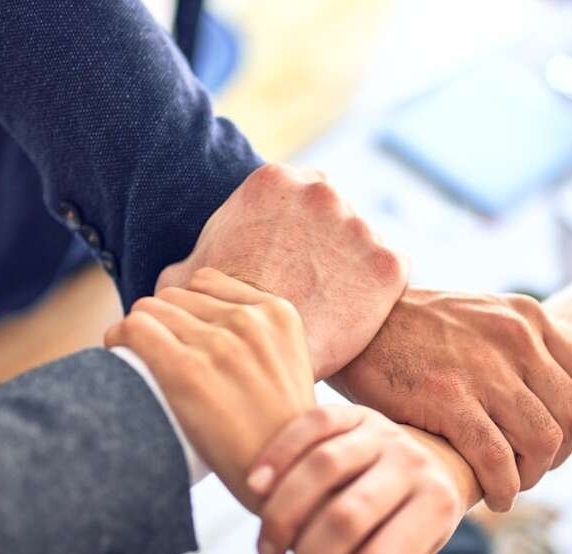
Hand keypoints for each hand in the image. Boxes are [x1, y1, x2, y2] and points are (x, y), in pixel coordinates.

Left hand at [104, 268, 314, 508]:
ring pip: (150, 308)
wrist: (283, 479)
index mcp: (279, 314)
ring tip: (141, 362)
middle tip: (160, 357)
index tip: (184, 337)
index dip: (189, 309)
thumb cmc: (281, 433)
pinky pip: (132, 329)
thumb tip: (203, 324)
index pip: (208, 282)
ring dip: (139, 332)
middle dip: (164, 323)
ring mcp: (219, 343)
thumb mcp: (290, 365)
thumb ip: (258, 335)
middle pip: (176, 296)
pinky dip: (118, 340)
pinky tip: (121, 359)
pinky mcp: (186, 370)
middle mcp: (250, 320)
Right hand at [156, 163, 409, 379]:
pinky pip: (391, 273)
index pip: (298, 195)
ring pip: (364, 243)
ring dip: (354, 266)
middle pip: (335, 213)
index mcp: (274, 181)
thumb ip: (193, 259)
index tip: (291, 258)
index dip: (296, 230)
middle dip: (327, 242)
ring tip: (331, 303)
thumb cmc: (216, 316)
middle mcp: (321, 191)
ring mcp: (359, 225)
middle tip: (312, 282)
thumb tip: (180, 272)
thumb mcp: (185, 278)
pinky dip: (379, 292)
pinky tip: (355, 314)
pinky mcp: (389, 263)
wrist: (258, 355)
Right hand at [246, 405, 462, 553]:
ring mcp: (385, 432)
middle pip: (349, 517)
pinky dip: (278, 455)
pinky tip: (254, 488)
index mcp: (437, 505)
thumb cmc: (408, 523)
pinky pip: (312, 424)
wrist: (432, 462)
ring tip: (268, 552)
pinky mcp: (357, 412)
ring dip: (284, 515)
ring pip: (324, 467)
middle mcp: (415, 464)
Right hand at [329, 289, 571, 511]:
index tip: (564, 444)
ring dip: (532, 475)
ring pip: (543, 442)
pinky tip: (492, 496)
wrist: (355, 318)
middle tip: (530, 467)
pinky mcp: (448, 398)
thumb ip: (517, 347)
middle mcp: (516, 338)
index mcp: (528, 318)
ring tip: (510, 483)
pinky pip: (497, 459)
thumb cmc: (415, 328)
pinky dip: (503, 488)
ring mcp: (484, 368)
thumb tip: (547, 398)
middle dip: (559, 455)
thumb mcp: (480, 316)